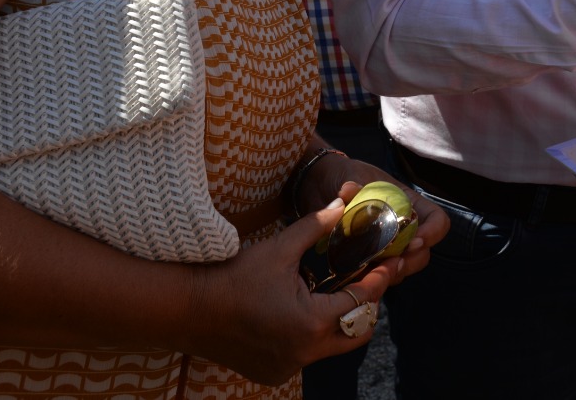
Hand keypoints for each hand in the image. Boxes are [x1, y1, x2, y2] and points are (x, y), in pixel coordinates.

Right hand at [185, 197, 407, 383]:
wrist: (188, 310)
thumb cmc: (233, 276)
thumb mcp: (279, 248)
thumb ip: (316, 226)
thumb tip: (344, 202)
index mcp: (310, 323)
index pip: (361, 302)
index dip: (377, 281)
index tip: (388, 265)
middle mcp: (304, 353)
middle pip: (357, 332)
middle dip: (366, 307)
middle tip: (365, 281)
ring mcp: (289, 367)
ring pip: (332, 346)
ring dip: (338, 321)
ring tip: (332, 291)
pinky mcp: (274, 373)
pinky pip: (307, 355)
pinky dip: (312, 336)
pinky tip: (300, 312)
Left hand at [299, 152, 447, 282]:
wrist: (319, 186)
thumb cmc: (342, 176)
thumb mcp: (349, 177)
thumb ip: (353, 186)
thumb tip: (347, 190)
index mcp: (409, 204)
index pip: (437, 220)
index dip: (432, 233)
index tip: (414, 241)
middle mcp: (403, 227)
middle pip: (422, 252)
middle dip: (410, 261)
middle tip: (391, 264)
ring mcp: (386, 245)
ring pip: (401, 267)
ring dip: (391, 272)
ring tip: (372, 272)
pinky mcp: (368, 259)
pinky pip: (378, 275)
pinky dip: (371, 279)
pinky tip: (357, 278)